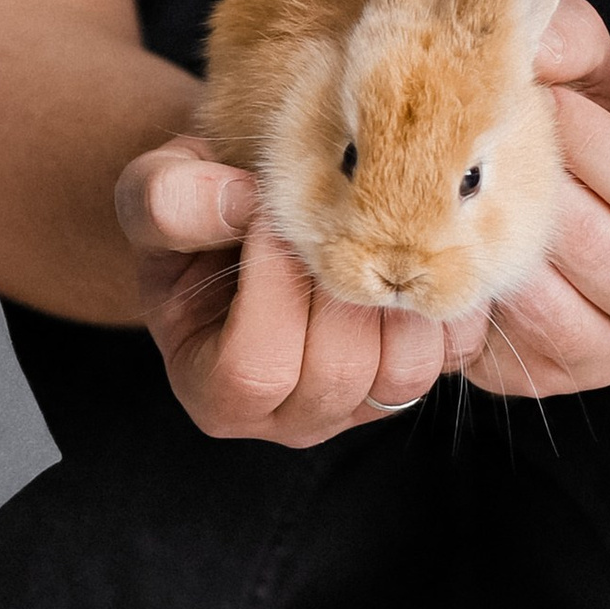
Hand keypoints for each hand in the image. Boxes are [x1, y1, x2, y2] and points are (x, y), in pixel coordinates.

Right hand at [117, 135, 488, 442]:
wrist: (251, 213)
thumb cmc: (197, 210)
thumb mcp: (156, 193)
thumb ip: (167, 200)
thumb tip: (237, 204)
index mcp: (216, 391)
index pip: (253, 369)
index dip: (269, 287)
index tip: (268, 213)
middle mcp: (291, 415)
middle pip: (335, 373)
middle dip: (339, 282)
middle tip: (331, 209)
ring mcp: (359, 403)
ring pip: (402, 370)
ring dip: (395, 289)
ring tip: (370, 224)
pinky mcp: (413, 373)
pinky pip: (454, 351)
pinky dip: (447, 295)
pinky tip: (420, 241)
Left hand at [464, 0, 609, 397]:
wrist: (541, 217)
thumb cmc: (581, 135)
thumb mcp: (589, 74)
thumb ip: (572, 39)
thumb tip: (538, 47)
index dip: (590, 138)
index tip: (538, 96)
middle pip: (597, 244)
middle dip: (528, 189)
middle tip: (480, 147)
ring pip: (550, 299)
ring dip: (495, 246)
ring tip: (461, 196)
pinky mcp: (568, 377)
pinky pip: (514, 341)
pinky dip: (478, 295)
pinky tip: (457, 252)